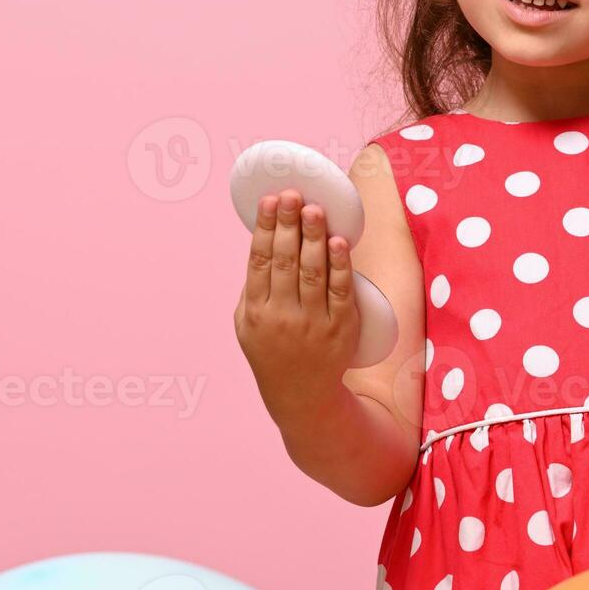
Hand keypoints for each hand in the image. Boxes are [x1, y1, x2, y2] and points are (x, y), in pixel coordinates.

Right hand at [233, 189, 360, 418]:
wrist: (301, 395)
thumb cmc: (272, 350)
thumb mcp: (247, 324)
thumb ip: (253, 287)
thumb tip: (266, 239)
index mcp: (255, 312)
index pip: (259, 261)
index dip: (265, 228)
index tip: (270, 200)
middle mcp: (282, 316)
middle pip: (285, 262)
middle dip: (289, 224)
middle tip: (293, 194)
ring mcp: (312, 323)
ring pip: (312, 272)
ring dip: (313, 237)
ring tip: (315, 209)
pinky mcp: (341, 328)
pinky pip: (341, 290)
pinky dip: (340, 264)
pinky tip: (338, 241)